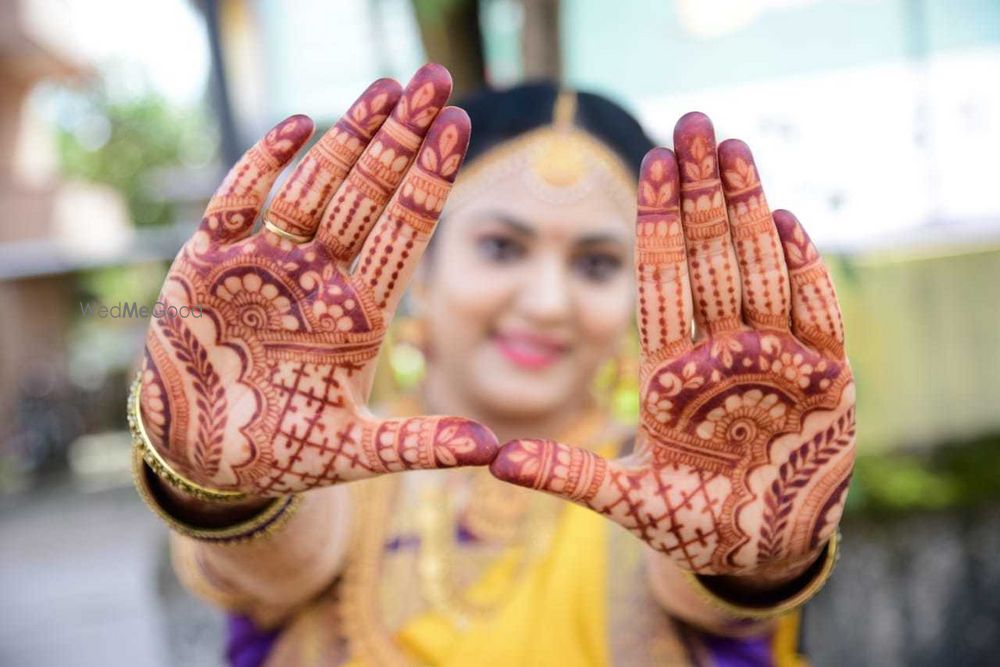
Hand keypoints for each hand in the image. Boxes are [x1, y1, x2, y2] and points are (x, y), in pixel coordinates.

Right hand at [139, 65, 496, 495]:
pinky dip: (262, 166)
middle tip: (434, 82)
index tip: (461, 128)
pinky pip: (237, 201)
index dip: (431, 179)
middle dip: (400, 139)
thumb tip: (493, 448)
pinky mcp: (208, 263)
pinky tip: (298, 126)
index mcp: (359, 313)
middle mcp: (319, 278)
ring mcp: (266, 264)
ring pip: (313, 187)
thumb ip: (419, 443)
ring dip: (347, 138)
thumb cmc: (282, 454)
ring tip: (385, 88)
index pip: (404, 232)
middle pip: (368, 196)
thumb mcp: (355, 452)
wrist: (204, 459)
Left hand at [490, 112, 854, 575]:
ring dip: (747, 211)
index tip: (648, 165)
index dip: (655, 225)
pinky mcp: (827, 385)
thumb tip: (491, 462)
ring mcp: (774, 365)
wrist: (761, 553)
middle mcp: (721, 357)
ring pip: (758, 274)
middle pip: (709, 262)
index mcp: (670, 373)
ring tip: (733, 149)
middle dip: (700, 194)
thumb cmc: (692, 524)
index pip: (661, 283)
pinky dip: (803, 274)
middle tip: (691, 123)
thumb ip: (567, 475)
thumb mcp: (625, 501)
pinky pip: (815, 319)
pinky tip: (786, 220)